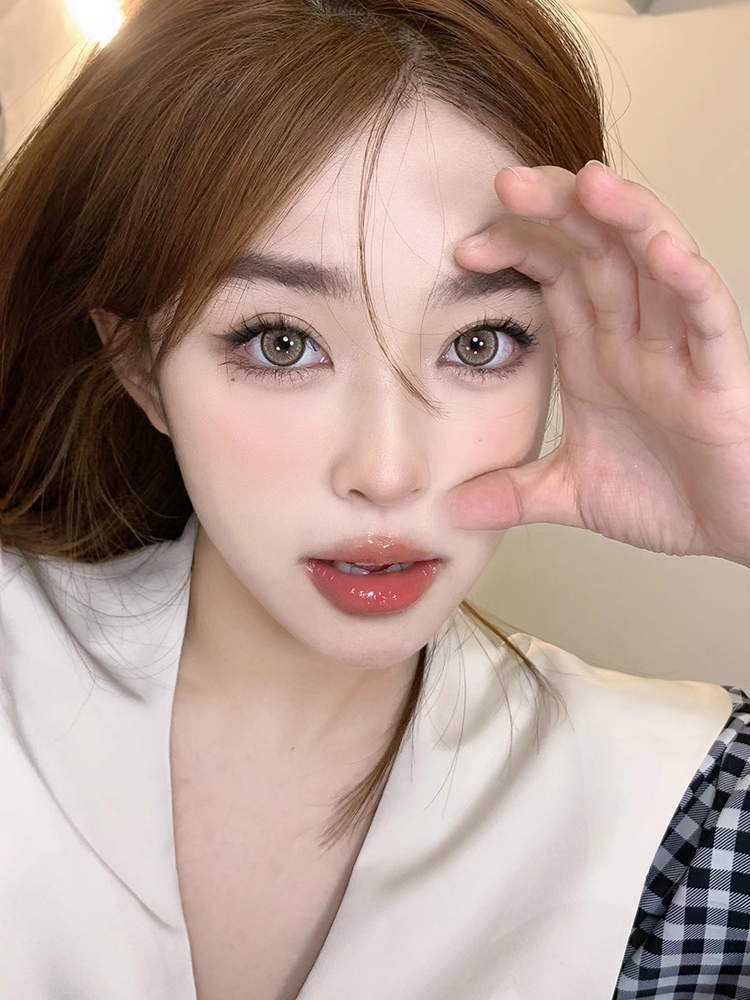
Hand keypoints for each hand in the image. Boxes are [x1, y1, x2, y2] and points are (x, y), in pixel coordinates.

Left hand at [447, 161, 749, 563]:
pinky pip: (709, 317)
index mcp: (597, 352)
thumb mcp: (571, 493)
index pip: (555, 275)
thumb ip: (513, 494)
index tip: (464, 249)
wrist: (733, 529)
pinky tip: (663, 254)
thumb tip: (451, 510)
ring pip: (656, 263)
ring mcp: (681, 350)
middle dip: (557, 210)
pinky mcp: (721, 375)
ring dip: (624, 219)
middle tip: (507, 182)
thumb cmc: (667, 497)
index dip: (516, 248)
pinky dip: (689, 283)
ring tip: (587, 182)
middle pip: (598, 250)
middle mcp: (635, 337)